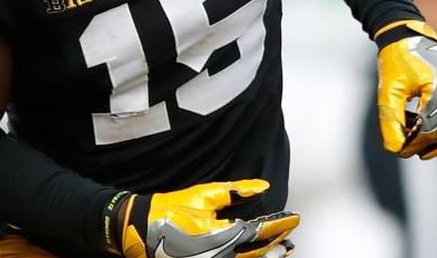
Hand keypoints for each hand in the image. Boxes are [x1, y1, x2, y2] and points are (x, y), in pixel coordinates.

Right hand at [113, 180, 298, 257]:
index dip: (280, 224)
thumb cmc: (169, 210)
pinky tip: (259, 255)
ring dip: (269, 255)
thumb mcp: (203, 195)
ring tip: (284, 249)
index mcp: (222, 236)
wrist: (142, 228)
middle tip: (291, 232)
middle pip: (260, 253)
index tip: (294, 217)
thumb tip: (262, 186)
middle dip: (278, 241)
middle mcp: (222, 255)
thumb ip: (235, 190)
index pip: (261, 231)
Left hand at [375, 20, 436, 158]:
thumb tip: (394, 150)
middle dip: (422, 143)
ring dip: (433, 139)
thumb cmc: (397, 62)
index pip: (429, 127)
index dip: (414, 143)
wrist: (409, 38)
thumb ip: (391, 120)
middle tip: (403, 151)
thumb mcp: (389, 91)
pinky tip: (421, 131)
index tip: (399, 151)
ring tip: (411, 141)